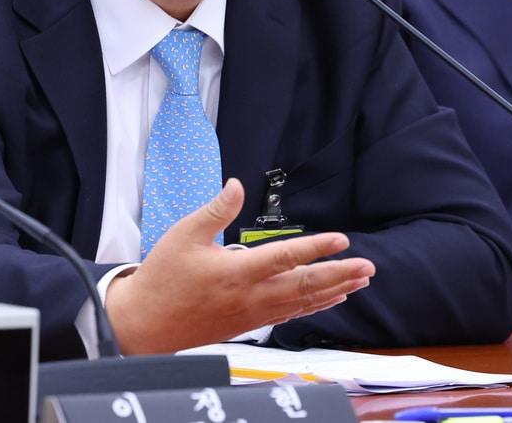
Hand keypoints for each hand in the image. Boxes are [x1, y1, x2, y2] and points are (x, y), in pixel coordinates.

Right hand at [106, 178, 375, 352]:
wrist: (143, 325)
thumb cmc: (163, 277)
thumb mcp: (183, 234)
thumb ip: (215, 210)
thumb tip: (236, 185)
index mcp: (236, 272)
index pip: (285, 258)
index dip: (316, 248)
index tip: (342, 240)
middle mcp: (250, 296)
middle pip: (304, 286)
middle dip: (339, 275)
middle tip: (368, 267)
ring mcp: (252, 313)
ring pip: (302, 303)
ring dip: (333, 291)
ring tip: (360, 281)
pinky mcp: (249, 324)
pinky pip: (290, 315)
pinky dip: (314, 307)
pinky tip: (329, 299)